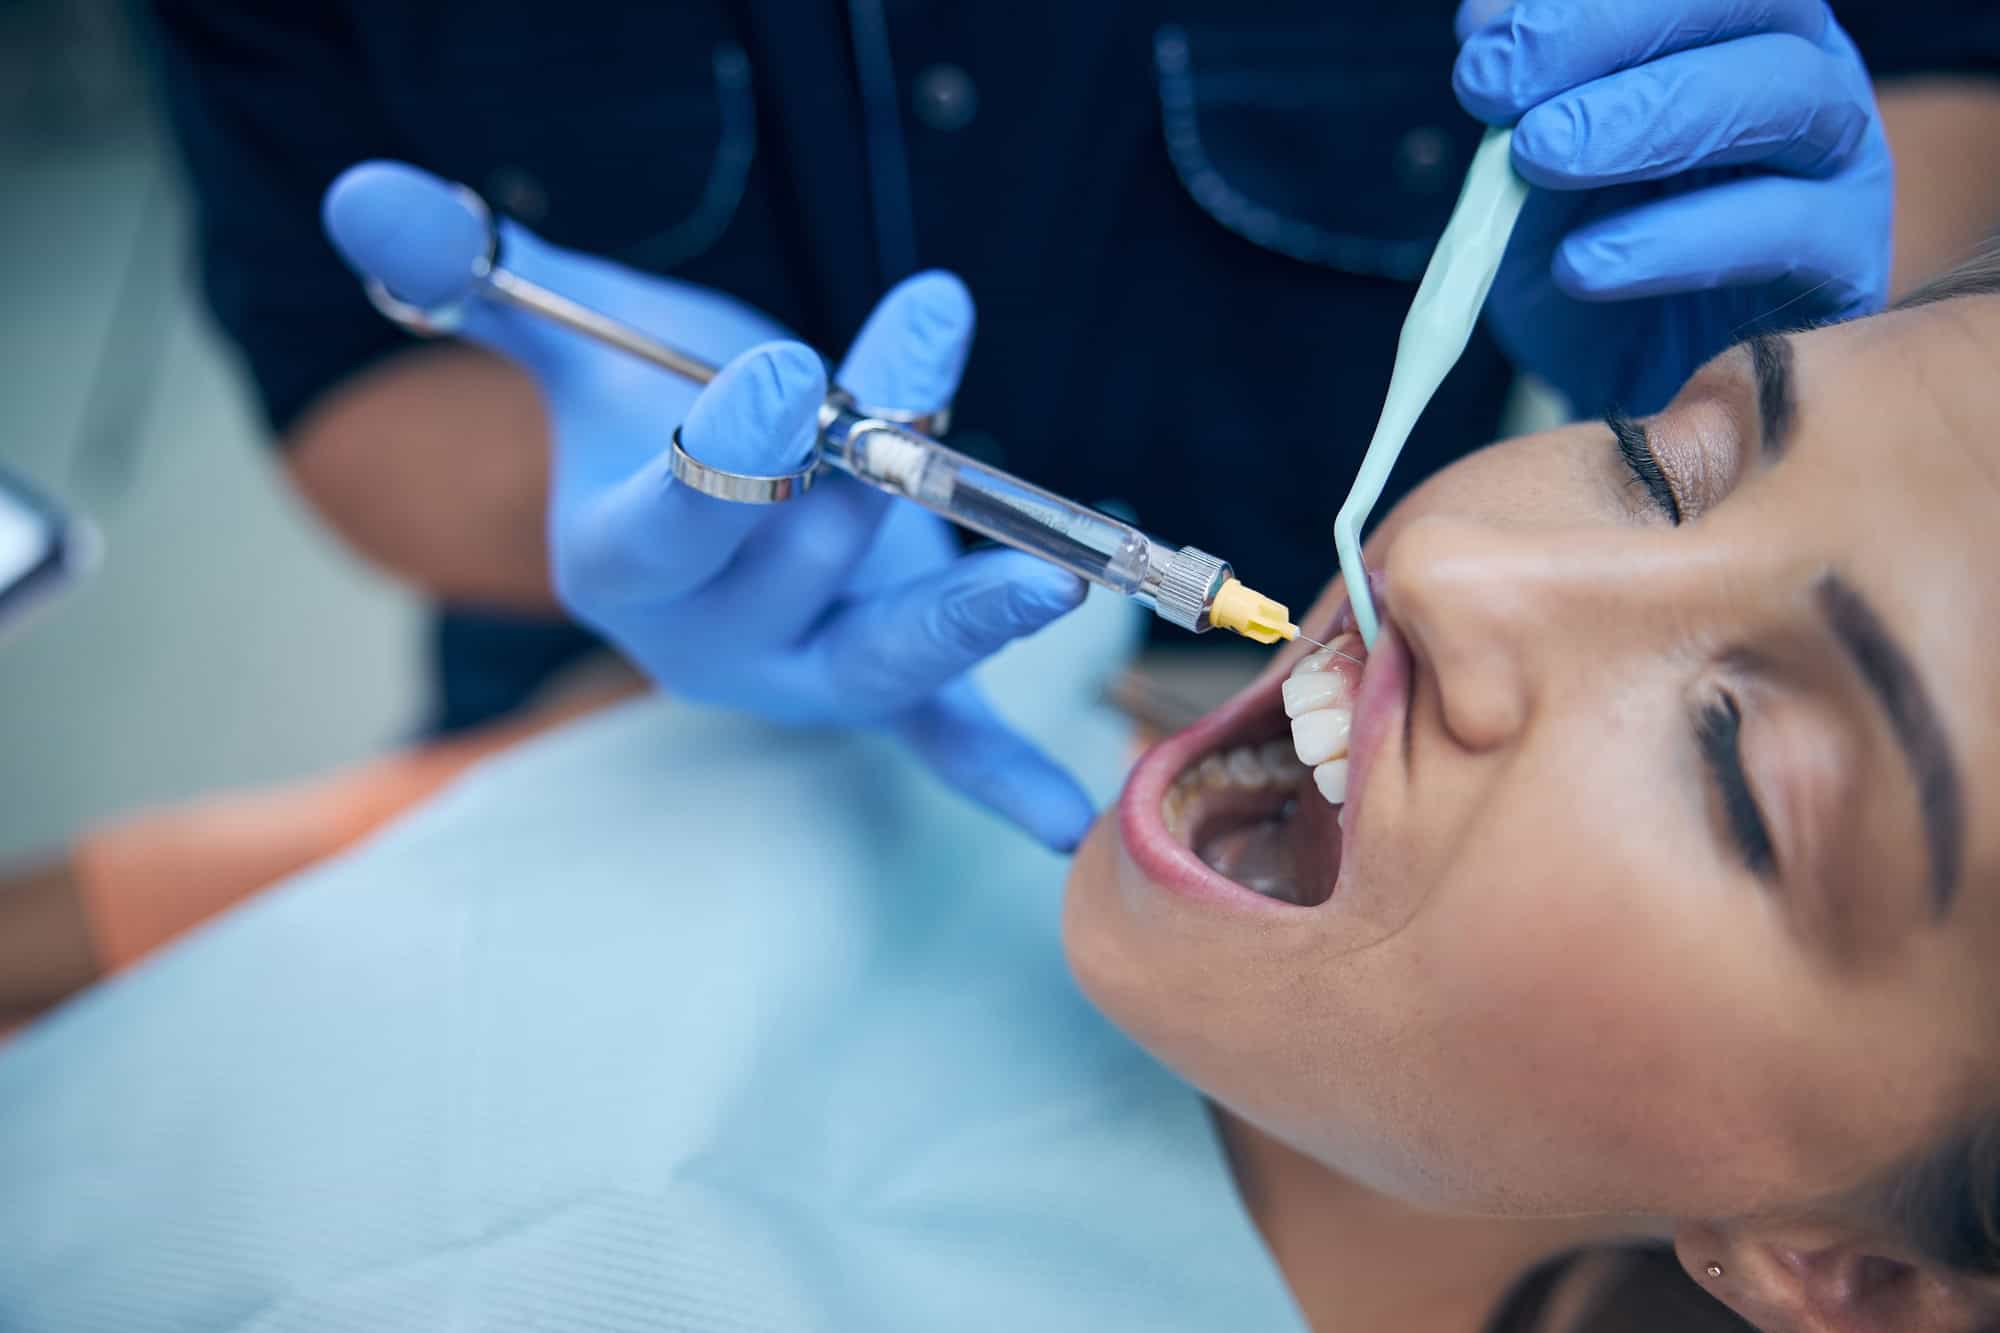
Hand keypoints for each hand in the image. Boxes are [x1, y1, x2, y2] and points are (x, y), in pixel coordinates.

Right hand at [323, 163, 1094, 849]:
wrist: (719, 473)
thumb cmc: (654, 396)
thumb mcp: (579, 327)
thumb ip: (482, 274)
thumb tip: (364, 195)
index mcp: (617, 559)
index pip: (664, 527)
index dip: (722, 458)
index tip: (786, 374)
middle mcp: (704, 640)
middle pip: (790, 567)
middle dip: (862, 470)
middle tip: (919, 371)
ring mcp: (798, 671)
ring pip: (876, 655)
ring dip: (959, 615)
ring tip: (1043, 582)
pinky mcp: (878, 682)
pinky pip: (937, 738)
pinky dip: (995, 774)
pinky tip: (1058, 818)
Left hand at [1453, 0, 1891, 413]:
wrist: (1627, 381)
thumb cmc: (1588, 249)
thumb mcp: (1531, 173)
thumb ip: (1524, 100)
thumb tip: (1483, 22)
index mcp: (1734, 30)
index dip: (1589, 6)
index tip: (1483, 56)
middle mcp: (1803, 74)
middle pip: (1751, 7)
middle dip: (1614, 42)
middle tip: (1515, 108)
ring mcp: (1839, 161)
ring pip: (1784, 99)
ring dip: (1650, 122)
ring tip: (1540, 162)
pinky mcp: (1848, 259)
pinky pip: (1787, 229)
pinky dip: (1674, 241)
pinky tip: (1584, 263)